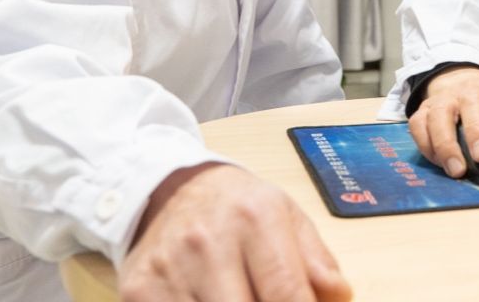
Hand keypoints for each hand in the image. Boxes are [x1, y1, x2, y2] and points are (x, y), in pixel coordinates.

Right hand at [120, 163, 351, 301]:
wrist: (170, 188)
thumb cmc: (239, 209)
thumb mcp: (286, 216)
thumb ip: (316, 260)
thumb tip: (339, 296)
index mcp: (255, 218)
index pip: (287, 295)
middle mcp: (208, 241)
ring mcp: (170, 268)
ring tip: (243, 296)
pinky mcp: (139, 290)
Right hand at [407, 67, 478, 178]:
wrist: (466, 91)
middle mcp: (471, 89)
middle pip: (471, 103)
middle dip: (476, 130)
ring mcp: (445, 99)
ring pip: (440, 114)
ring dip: (447, 143)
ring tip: (458, 169)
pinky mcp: (425, 111)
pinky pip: (419, 125)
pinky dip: (427, 145)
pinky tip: (439, 161)